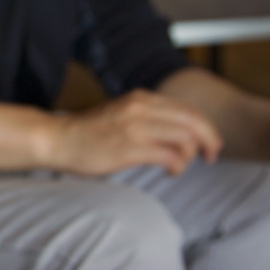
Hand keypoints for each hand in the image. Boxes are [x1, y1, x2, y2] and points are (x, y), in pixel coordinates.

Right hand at [50, 89, 222, 176]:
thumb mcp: (123, 113)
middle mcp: (141, 108)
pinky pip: (169, 156)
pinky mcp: (128, 148)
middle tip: (211, 156)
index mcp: (142, 98)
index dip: (206, 127)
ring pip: (184, 138)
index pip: (188, 109)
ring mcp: (135, 127)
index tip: (209, 143)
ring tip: (180, 166)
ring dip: (191, 156)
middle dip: (209, 140)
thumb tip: (178, 130)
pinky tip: (171, 171)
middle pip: (193, 121)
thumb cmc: (89, 132)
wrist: (58, 139)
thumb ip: (149, 116)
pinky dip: (178, 166)